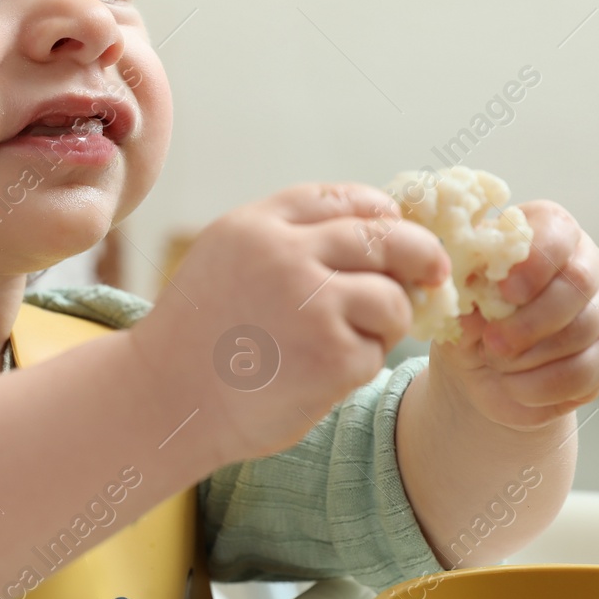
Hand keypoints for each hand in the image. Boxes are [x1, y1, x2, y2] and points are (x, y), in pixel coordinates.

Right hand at [128, 182, 452, 464]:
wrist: (165, 399)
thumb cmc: (201, 336)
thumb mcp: (228, 259)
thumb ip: (288, 238)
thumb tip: (376, 230)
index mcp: (258, 225)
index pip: (344, 200)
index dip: (381, 215)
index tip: (395, 232)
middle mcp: (286, 254)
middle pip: (387, 238)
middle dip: (420, 255)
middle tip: (433, 273)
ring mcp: (312, 304)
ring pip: (392, 299)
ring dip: (383, 324)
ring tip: (341, 344)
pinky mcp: (332, 356)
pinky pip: (377, 352)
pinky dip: (359, 366)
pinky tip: (317, 376)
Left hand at [438, 199, 598, 429]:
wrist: (483, 363)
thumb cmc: (472, 314)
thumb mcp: (459, 301)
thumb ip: (465, 297)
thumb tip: (471, 310)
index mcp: (546, 232)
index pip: (557, 233)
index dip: (534, 263)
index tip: (504, 290)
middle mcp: (585, 264)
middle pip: (578, 283)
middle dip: (531, 319)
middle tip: (493, 342)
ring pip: (583, 330)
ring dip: (532, 355)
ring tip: (495, 363)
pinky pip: (586, 371)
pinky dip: (544, 384)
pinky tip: (514, 385)